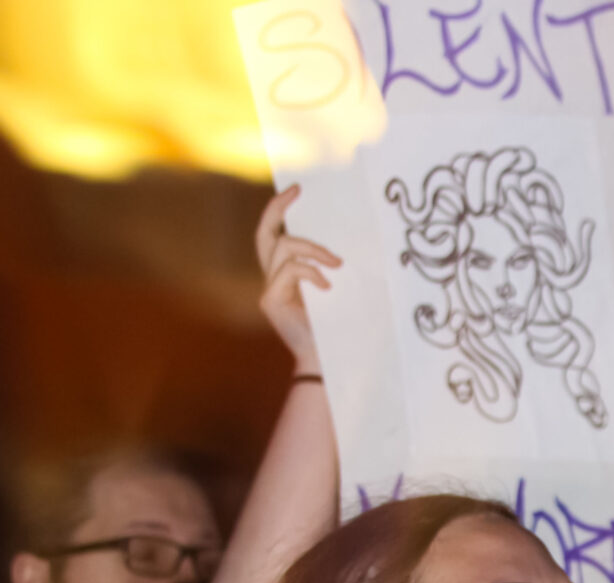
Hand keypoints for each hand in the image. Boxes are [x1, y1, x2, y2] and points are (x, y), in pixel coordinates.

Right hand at [255, 184, 339, 374]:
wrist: (327, 361)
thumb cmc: (338, 327)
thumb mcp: (338, 290)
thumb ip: (331, 267)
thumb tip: (349, 241)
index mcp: (286, 274)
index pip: (274, 234)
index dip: (279, 209)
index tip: (297, 189)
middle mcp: (272, 278)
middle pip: (264, 233)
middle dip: (276, 208)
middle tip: (296, 191)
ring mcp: (269, 290)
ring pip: (282, 249)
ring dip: (312, 250)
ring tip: (336, 264)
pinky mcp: (271, 301)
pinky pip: (290, 271)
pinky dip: (310, 272)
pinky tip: (327, 286)